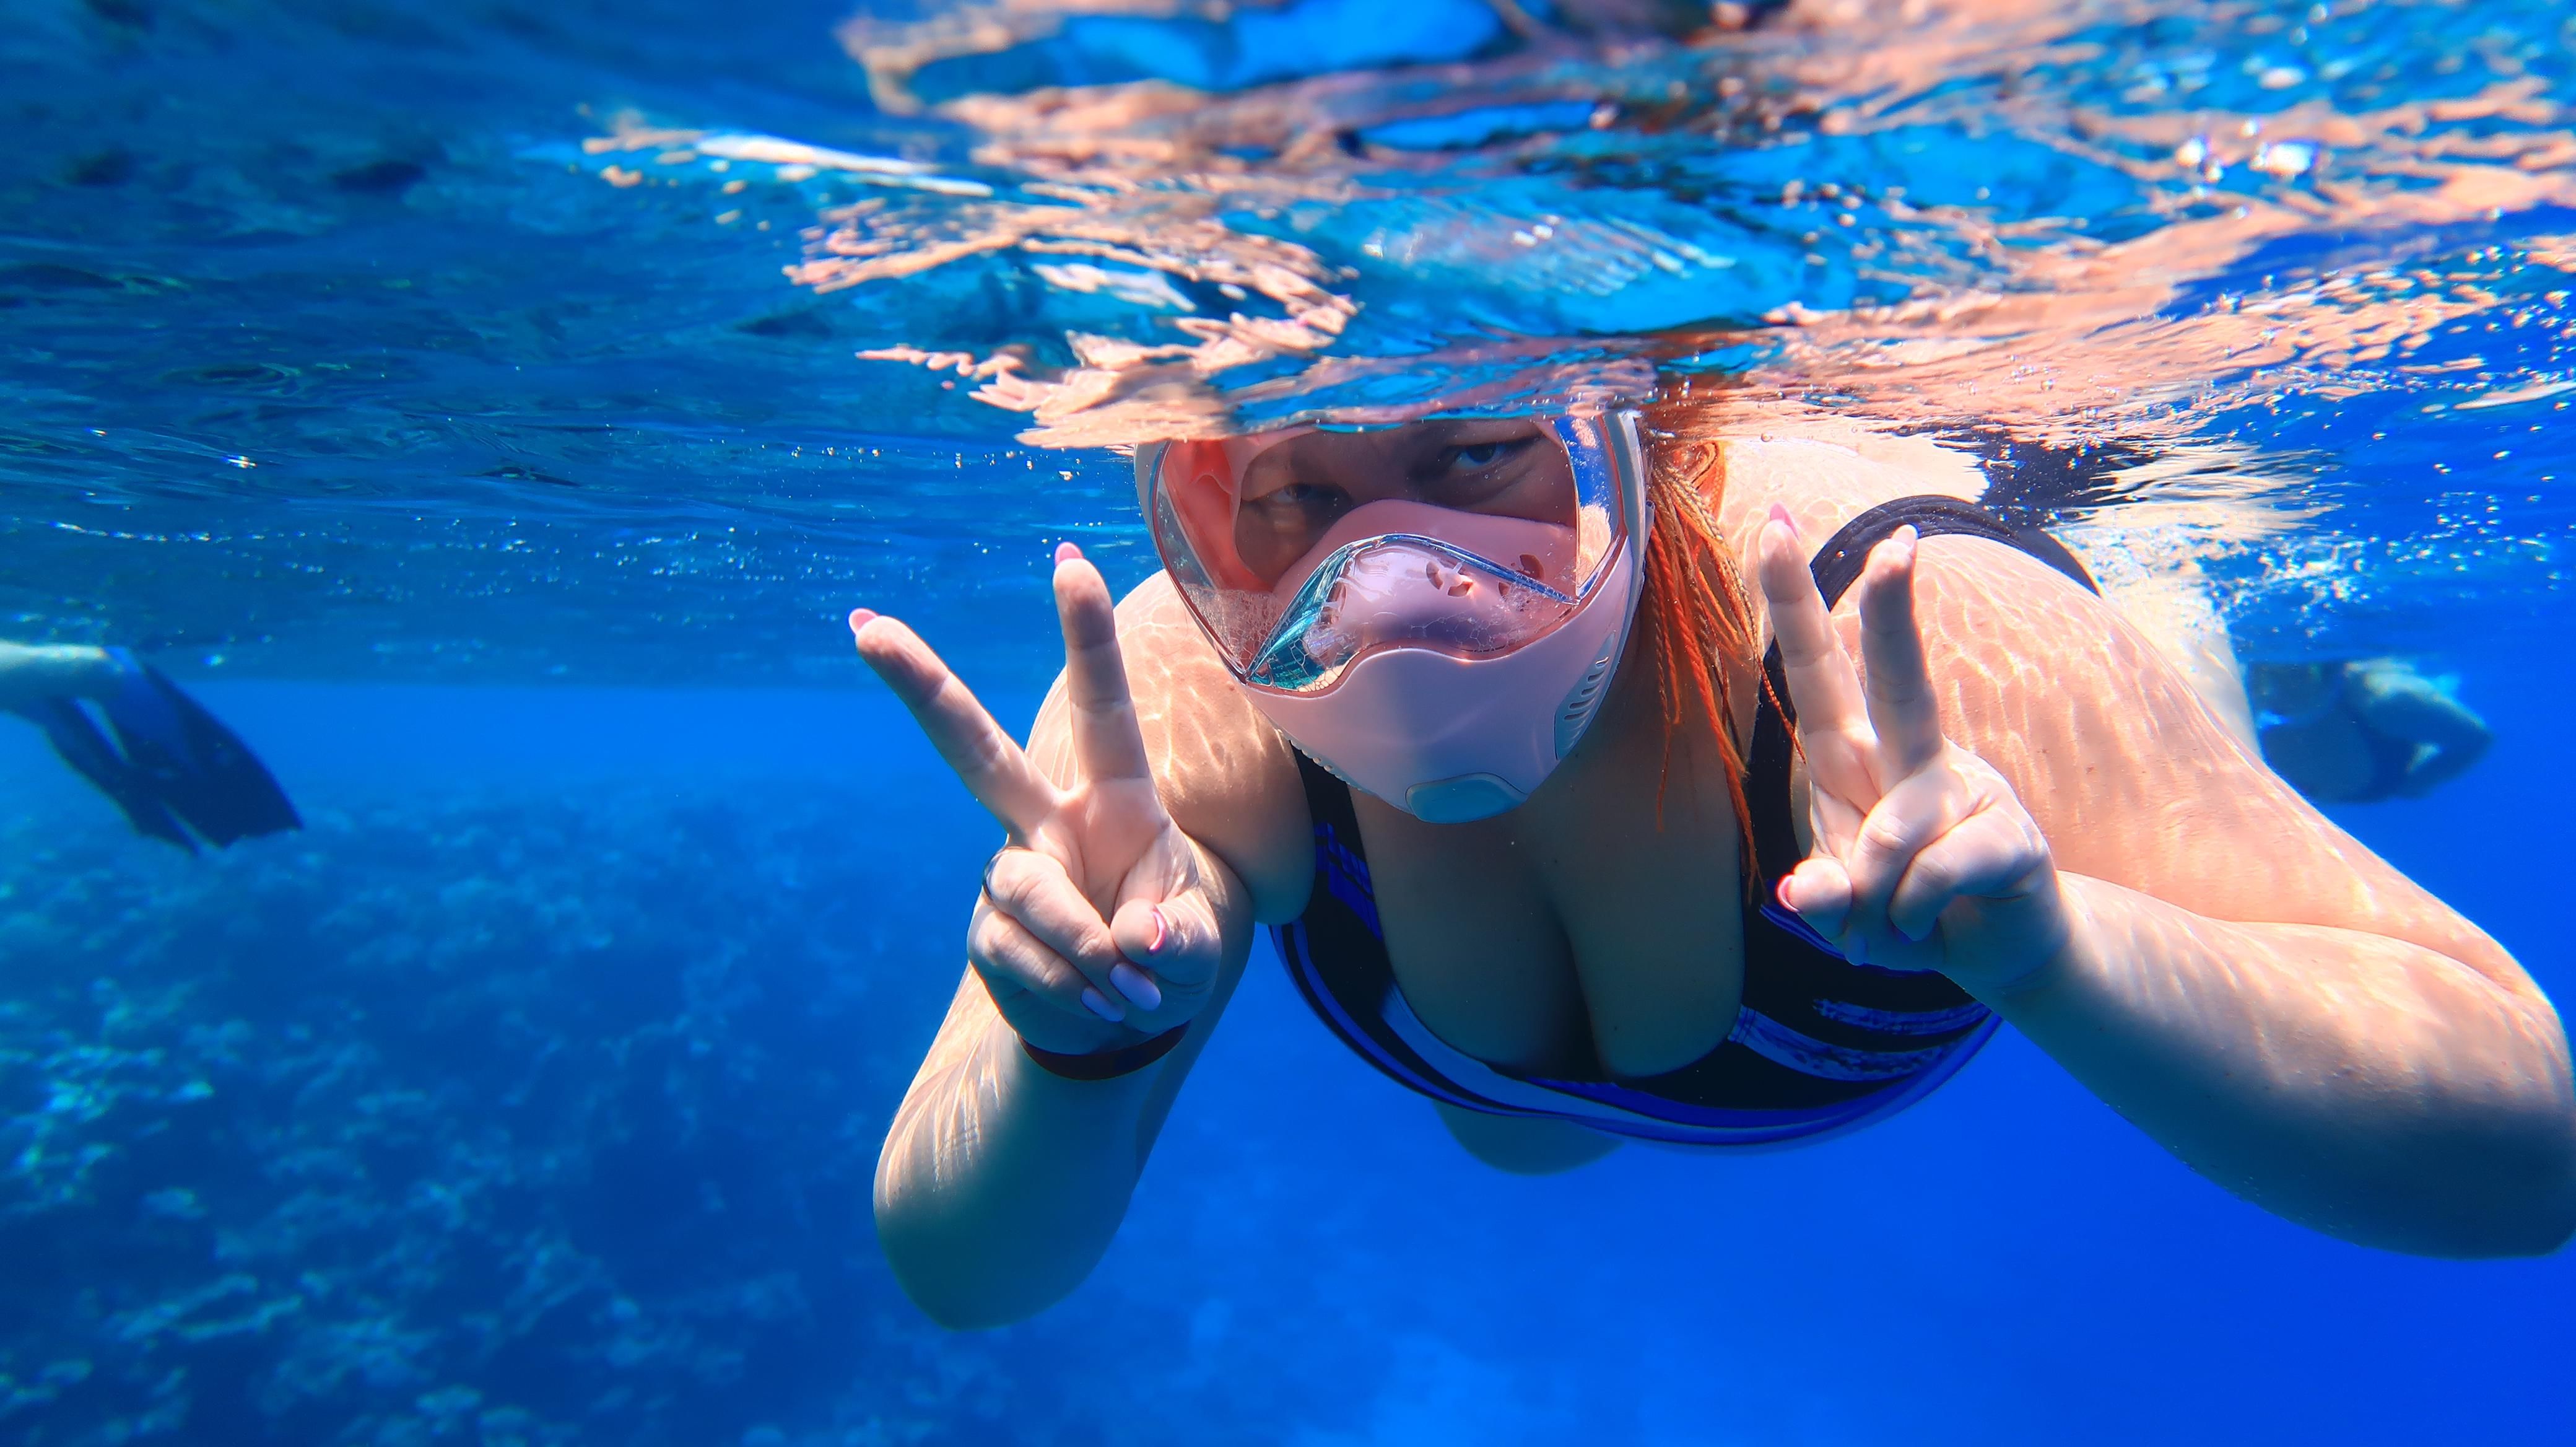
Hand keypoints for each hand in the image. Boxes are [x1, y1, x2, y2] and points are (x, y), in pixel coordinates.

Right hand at [850, 544, 1224, 1054]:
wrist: (1121, 1029)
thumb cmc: (1167, 957)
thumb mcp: (1197, 946)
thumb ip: (1177, 939)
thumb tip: (1130, 938)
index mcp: (1114, 797)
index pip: (1101, 706)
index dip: (1086, 636)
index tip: (1068, 561)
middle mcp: (1049, 822)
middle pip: (974, 749)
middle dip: (922, 686)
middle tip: (865, 627)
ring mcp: (1011, 876)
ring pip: (1030, 891)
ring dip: (1083, 947)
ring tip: (1127, 991)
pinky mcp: (988, 933)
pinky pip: (1023, 955)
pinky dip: (1072, 989)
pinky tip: (1100, 1007)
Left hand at [1753, 508, 2070, 994]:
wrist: (1997, 950)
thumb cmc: (1902, 904)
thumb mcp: (1844, 904)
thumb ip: (1821, 892)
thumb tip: (1805, 891)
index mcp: (1859, 754)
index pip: (1818, 669)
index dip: (1794, 601)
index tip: (1774, 526)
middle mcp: (1914, 756)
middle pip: (1900, 678)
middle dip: (1891, 614)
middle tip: (1897, 545)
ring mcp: (1969, 791)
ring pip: (1895, 829)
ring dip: (1871, 898)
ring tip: (1884, 925)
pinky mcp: (2011, 839)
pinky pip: (1932, 878)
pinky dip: (1908, 919)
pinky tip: (1925, 927)